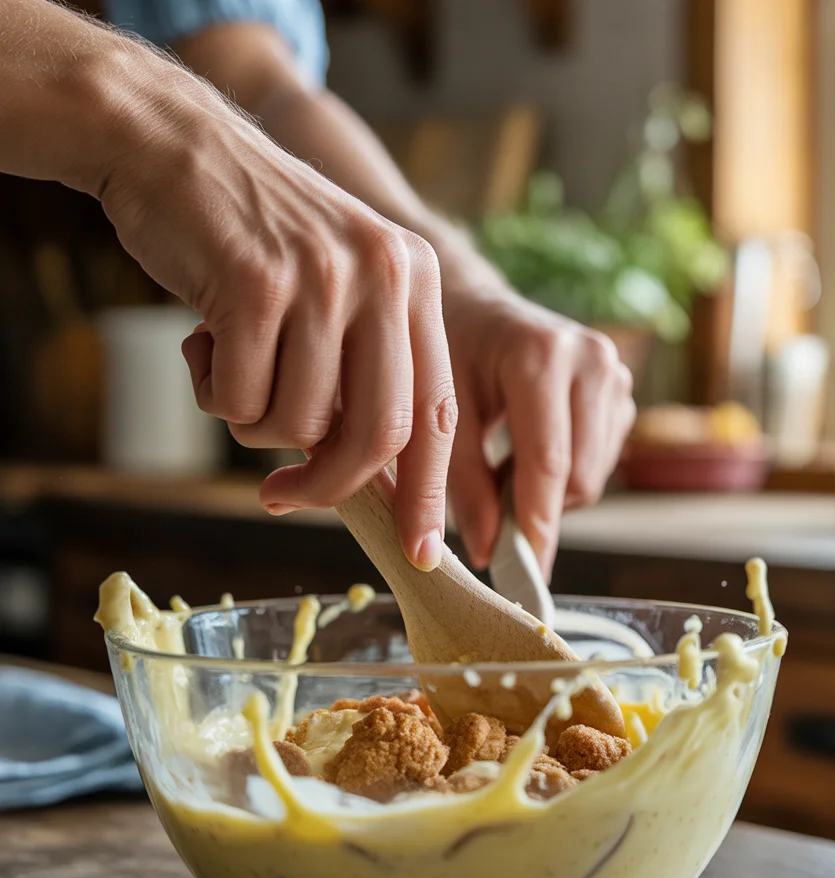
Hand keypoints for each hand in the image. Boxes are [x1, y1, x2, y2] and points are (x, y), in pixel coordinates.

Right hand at [99, 90, 455, 570]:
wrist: (172, 145)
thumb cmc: (252, 238)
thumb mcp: (335, 292)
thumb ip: (360, 373)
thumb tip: (365, 481)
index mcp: (417, 280)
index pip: (436, 411)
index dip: (428, 491)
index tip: (420, 550)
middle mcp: (384, 274)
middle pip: (379, 434)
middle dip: (331, 487)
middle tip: (284, 499)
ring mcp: (322, 276)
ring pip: (299, 424)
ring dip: (253, 423)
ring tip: (231, 364)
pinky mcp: (256, 283)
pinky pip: (242, 399)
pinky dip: (216, 395)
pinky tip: (203, 343)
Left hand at [441, 282, 634, 577]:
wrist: (477, 309)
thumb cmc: (453, 356)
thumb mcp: (443, 416)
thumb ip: (463, 487)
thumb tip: (488, 553)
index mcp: (541, 354)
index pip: (548, 461)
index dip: (536, 524)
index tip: (524, 572)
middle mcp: (591, 359)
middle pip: (580, 477)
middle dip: (538, 509)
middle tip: (490, 508)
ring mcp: (615, 372)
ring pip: (594, 476)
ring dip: (550, 492)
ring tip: (503, 464)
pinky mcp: (624, 389)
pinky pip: (602, 462)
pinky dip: (565, 474)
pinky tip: (530, 449)